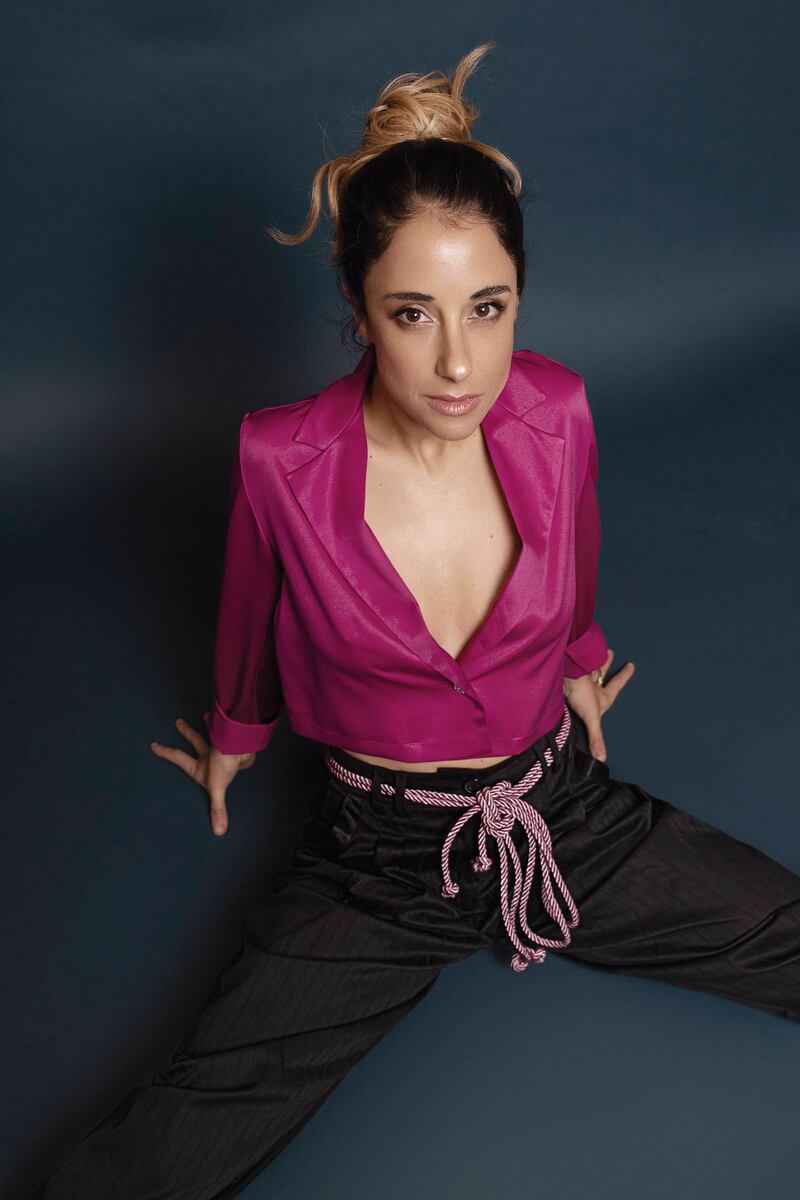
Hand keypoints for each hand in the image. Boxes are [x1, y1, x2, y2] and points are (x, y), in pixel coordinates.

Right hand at [150, 712, 255, 836]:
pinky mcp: (235, 744)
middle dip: (186, 731)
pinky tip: (236, 735)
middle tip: (178, 721)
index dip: (165, 752)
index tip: (153, 745)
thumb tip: (219, 832)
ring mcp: (221, 747)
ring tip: (206, 715)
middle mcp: (208, 755)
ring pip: (212, 733)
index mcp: (200, 766)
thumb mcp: (218, 787)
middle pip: (195, 739)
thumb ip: (217, 808)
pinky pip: (232, 737)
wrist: (242, 745)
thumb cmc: (225, 762)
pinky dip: (232, 733)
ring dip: (210, 725)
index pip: (178, 757)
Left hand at [562, 649, 634, 762]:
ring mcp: (579, 677)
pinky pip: (573, 666)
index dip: (624, 675)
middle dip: (606, 663)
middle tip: (610, 652)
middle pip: (601, 671)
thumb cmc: (581, 694)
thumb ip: (596, 738)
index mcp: (602, 694)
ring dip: (591, 660)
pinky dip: (574, 663)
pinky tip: (569, 660)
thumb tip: (601, 760)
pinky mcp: (567, 674)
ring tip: (594, 651)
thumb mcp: (591, 717)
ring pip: (588, 666)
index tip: (631, 664)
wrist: (565, 675)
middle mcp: (592, 684)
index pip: (616, 683)